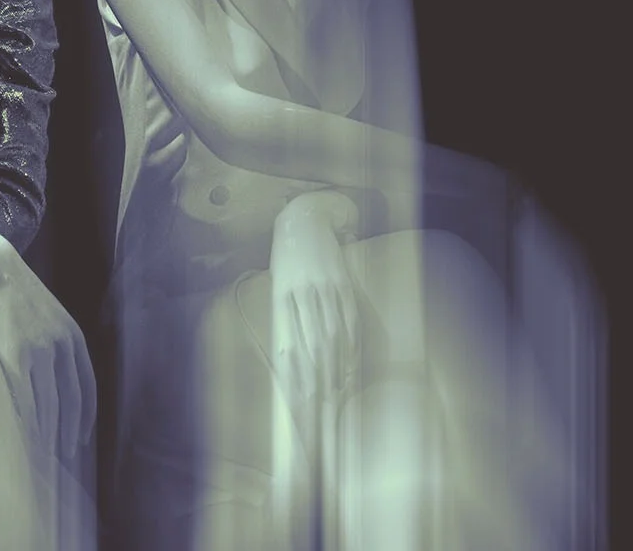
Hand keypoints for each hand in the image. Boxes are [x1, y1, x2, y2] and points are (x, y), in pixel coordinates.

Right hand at [0, 214, 96, 457]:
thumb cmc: (15, 292)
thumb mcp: (48, 316)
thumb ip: (55, 345)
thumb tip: (51, 376)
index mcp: (74, 338)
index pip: (87, 388)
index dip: (84, 417)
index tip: (80, 439)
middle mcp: (62, 346)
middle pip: (71, 401)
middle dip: (68, 433)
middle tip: (62, 457)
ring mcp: (40, 351)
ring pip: (49, 405)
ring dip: (47, 434)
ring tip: (42, 456)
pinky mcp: (16, 354)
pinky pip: (25, 397)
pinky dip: (26, 421)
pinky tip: (23, 437)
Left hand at [269, 190, 361, 402]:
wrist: (304, 221)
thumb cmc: (288, 261)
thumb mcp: (279, 290)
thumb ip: (285, 322)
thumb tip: (288, 362)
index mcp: (280, 301)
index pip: (289, 351)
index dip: (296, 382)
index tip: (301, 408)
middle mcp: (301, 297)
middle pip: (312, 350)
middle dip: (318, 384)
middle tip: (323, 412)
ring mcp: (323, 290)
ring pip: (332, 338)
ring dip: (336, 370)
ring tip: (339, 396)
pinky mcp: (342, 283)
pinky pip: (349, 319)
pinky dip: (352, 345)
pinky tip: (353, 363)